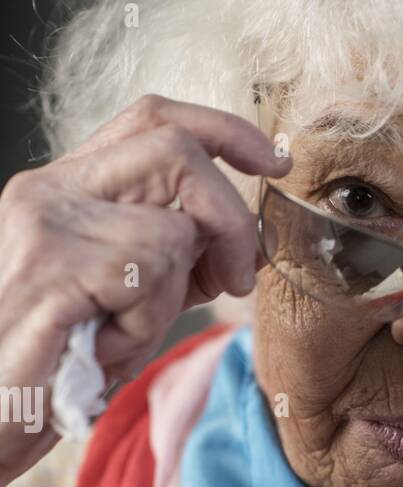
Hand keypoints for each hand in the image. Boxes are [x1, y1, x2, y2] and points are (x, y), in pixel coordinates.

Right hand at [0, 94, 290, 486]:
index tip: (274, 162)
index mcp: (69, 187)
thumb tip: (245, 243)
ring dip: (168, 301)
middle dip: (229, 218)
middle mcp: (51, 190)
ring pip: (169, 230)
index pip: (154, 119)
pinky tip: (102, 348)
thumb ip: (179, 262)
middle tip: (235, 280)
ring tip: (120, 335)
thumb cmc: (58, 367)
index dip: (225, 131)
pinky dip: (142, 326)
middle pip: (175, 150)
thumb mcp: (132, 303)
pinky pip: (144, 277)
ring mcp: (46, 224)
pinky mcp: (49, 268)